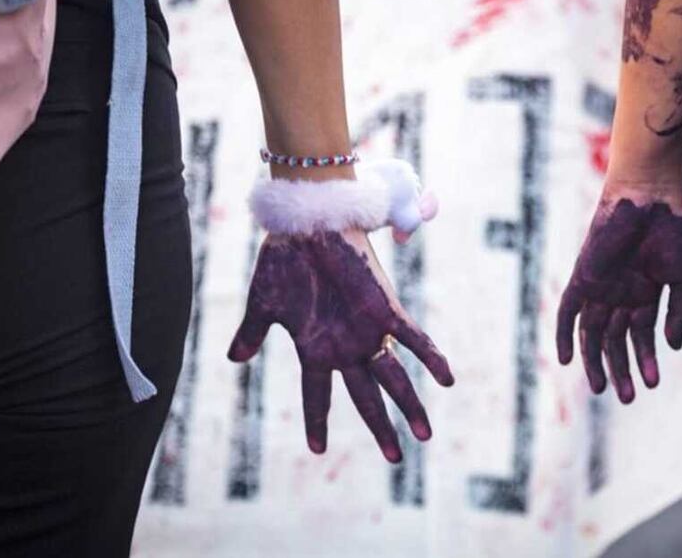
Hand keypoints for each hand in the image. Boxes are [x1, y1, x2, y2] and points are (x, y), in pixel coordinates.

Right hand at [228, 229, 453, 459]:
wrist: (304, 223)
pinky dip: (431, 357)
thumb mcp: (262, 304)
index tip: (318, 448)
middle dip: (381, 428)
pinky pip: (414, 338)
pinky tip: (448, 379)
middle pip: (366, 397)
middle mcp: (344, 345)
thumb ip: (252, 333)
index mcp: (315, 348)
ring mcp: (366, 330)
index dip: (317, 421)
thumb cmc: (283, 259)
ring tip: (425, 436)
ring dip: (410, 406)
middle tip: (397, 458)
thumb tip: (233, 358)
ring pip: (393, 377)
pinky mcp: (384, 309)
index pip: (317, 395)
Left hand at [557, 182, 681, 402]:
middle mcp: (619, 295)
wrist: (649, 195)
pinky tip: (568, 360)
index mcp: (644, 296)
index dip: (646, 361)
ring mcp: (599, 287)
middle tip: (628, 397)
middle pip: (614, 342)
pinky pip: (567, 311)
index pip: (640, 338)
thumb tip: (672, 346)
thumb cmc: (672, 230)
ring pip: (592, 334)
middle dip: (621, 370)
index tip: (652, 383)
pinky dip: (564, 335)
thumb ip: (680, 312)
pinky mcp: (582, 277)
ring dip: (596, 362)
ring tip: (603, 388)